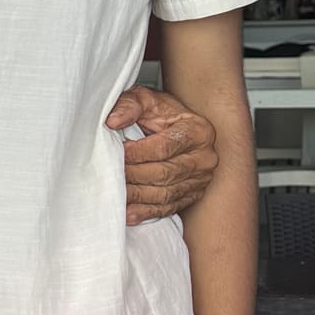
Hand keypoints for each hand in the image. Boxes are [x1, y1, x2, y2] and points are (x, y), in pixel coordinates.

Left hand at [110, 85, 217, 225]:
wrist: (178, 127)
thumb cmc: (161, 114)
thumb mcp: (146, 100)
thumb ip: (129, 105)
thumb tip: (112, 121)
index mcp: (197, 131)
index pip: (163, 147)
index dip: (136, 153)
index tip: (117, 153)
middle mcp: (204, 157)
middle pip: (164, 173)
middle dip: (133, 176)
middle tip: (109, 176)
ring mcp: (201, 179)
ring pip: (165, 194)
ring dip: (137, 197)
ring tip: (115, 195)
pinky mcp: (193, 195)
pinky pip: (168, 207)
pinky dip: (146, 212)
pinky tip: (129, 213)